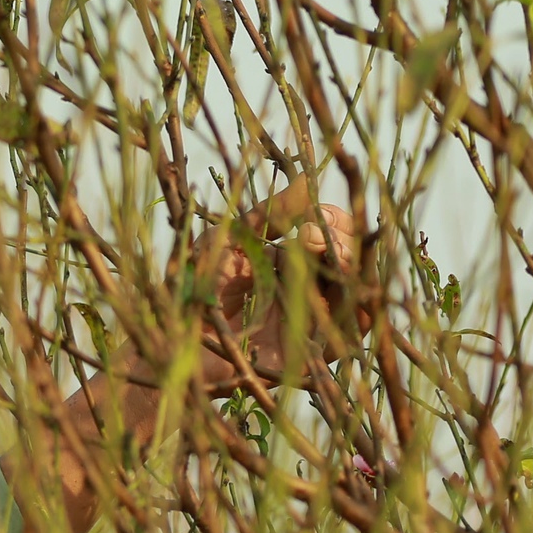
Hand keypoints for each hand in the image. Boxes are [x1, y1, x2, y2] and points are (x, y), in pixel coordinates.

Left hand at [194, 191, 362, 393]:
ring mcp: (311, 322)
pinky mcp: (312, 354)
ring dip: (353, 267)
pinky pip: (350, 331)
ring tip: (334, 252)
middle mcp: (304, 291)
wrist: (174, 338)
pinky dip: (358, 305)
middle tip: (322, 234)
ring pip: (357, 291)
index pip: (330, 237)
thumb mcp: (228, 240)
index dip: (333, 220)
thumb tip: (304, 179)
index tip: (317, 212)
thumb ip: (268, 214)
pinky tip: (344, 282)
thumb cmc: (192, 289)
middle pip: (351, 261)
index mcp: (286, 263)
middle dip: (346, 240)